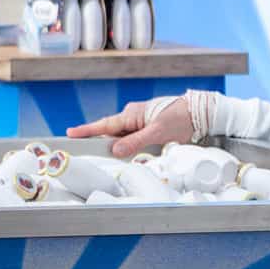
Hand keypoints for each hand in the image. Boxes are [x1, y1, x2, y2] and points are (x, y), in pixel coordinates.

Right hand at [67, 96, 193, 156]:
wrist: (200, 113)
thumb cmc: (180, 118)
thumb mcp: (157, 133)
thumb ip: (135, 142)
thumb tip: (115, 150)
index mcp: (131, 114)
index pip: (104, 125)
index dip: (86, 130)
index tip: (69, 133)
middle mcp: (132, 117)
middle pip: (111, 133)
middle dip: (103, 143)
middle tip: (90, 151)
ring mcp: (139, 122)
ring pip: (123, 138)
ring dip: (122, 147)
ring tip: (126, 155)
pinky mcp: (147, 128)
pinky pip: (133, 139)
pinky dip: (132, 147)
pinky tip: (138, 153)